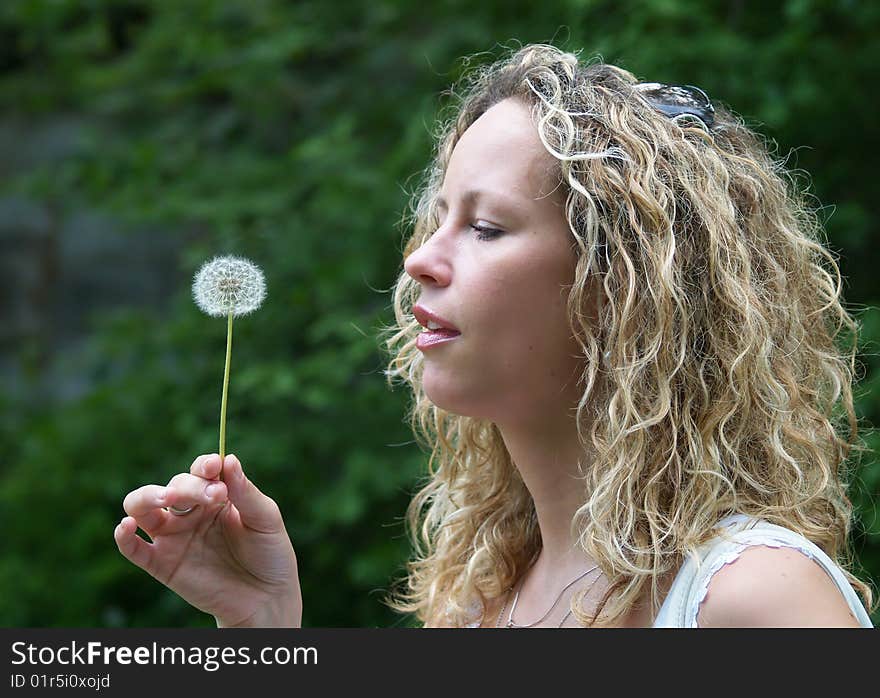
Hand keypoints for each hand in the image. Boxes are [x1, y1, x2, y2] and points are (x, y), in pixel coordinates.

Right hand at [114, 453, 301, 626]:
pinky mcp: (161, 563)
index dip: (205, 465)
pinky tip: (126, 525)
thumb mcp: (265, 519)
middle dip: (191, 486)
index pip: (201, 470)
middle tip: (215, 496)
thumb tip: (228, 458)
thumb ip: (246, 492)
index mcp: (217, 494)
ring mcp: (174, 536)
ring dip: (148, 496)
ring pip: (142, 507)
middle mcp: (191, 511)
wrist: (266, 598)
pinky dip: (123, 535)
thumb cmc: (270, 554)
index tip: (215, 468)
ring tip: (166, 498)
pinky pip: (133, 548)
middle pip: (176, 485)